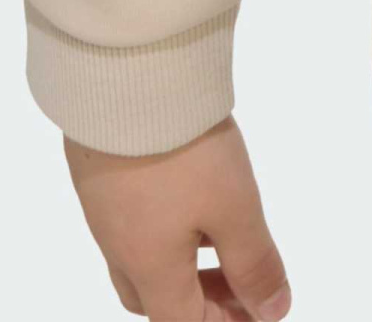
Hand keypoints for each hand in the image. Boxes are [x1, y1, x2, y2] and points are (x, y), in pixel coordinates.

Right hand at [65, 117, 290, 319]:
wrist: (123, 74)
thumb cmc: (181, 150)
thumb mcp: (234, 208)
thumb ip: (254, 263)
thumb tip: (273, 311)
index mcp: (147, 267)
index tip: (262, 308)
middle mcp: (118, 245)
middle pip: (153, 298)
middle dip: (199, 301)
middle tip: (241, 281)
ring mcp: (103, 205)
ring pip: (139, 257)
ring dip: (183, 261)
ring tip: (220, 235)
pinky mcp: (98, 167)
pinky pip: (130, 218)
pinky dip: (164, 224)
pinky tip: (188, 191)